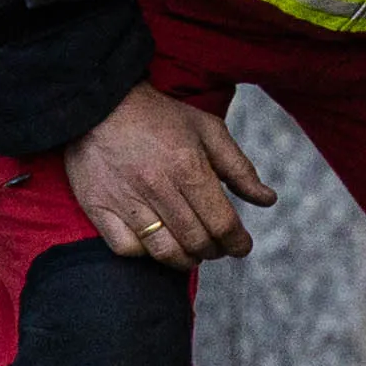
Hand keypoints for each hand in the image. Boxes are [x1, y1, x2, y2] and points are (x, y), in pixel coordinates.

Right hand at [62, 87, 270, 269]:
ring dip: (184, 260)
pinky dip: (145, 254)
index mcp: (189, 167)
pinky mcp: (97, 206)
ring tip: (193, 255)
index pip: (221, 222)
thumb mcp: (209, 131)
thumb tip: (268, 200)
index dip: (237, 242)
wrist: (99, 105)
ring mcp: (125, 199)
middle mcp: (157, 187)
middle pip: (195, 239)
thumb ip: (240, 168)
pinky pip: (124, 247)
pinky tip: (157, 245)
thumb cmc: (161, 117)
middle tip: (219, 249)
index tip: (242, 247)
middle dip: (214, 251)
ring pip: (162, 249)